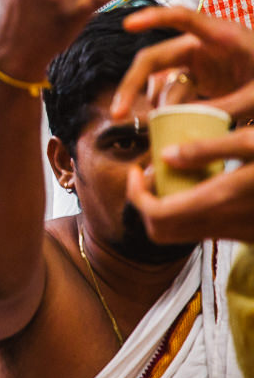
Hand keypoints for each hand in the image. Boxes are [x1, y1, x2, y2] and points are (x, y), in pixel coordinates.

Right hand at [110, 7, 253, 119]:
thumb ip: (224, 108)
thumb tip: (183, 125)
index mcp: (222, 37)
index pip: (182, 17)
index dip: (154, 18)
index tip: (128, 24)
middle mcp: (203, 45)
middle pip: (154, 58)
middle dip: (132, 85)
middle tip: (118, 113)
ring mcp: (200, 62)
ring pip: (162, 83)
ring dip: (158, 107)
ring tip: (160, 132)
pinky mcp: (200, 79)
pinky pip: (174, 94)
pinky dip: (169, 111)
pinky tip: (168, 128)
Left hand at [127, 126, 253, 242]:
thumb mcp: (251, 142)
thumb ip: (207, 149)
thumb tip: (164, 155)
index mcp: (218, 200)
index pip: (156, 214)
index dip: (135, 195)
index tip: (134, 171)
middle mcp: (222, 223)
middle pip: (161, 231)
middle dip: (145, 204)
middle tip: (149, 176)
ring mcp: (235, 234)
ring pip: (181, 234)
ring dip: (166, 210)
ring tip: (171, 178)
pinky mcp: (245, 235)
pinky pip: (203, 231)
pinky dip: (188, 214)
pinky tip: (198, 187)